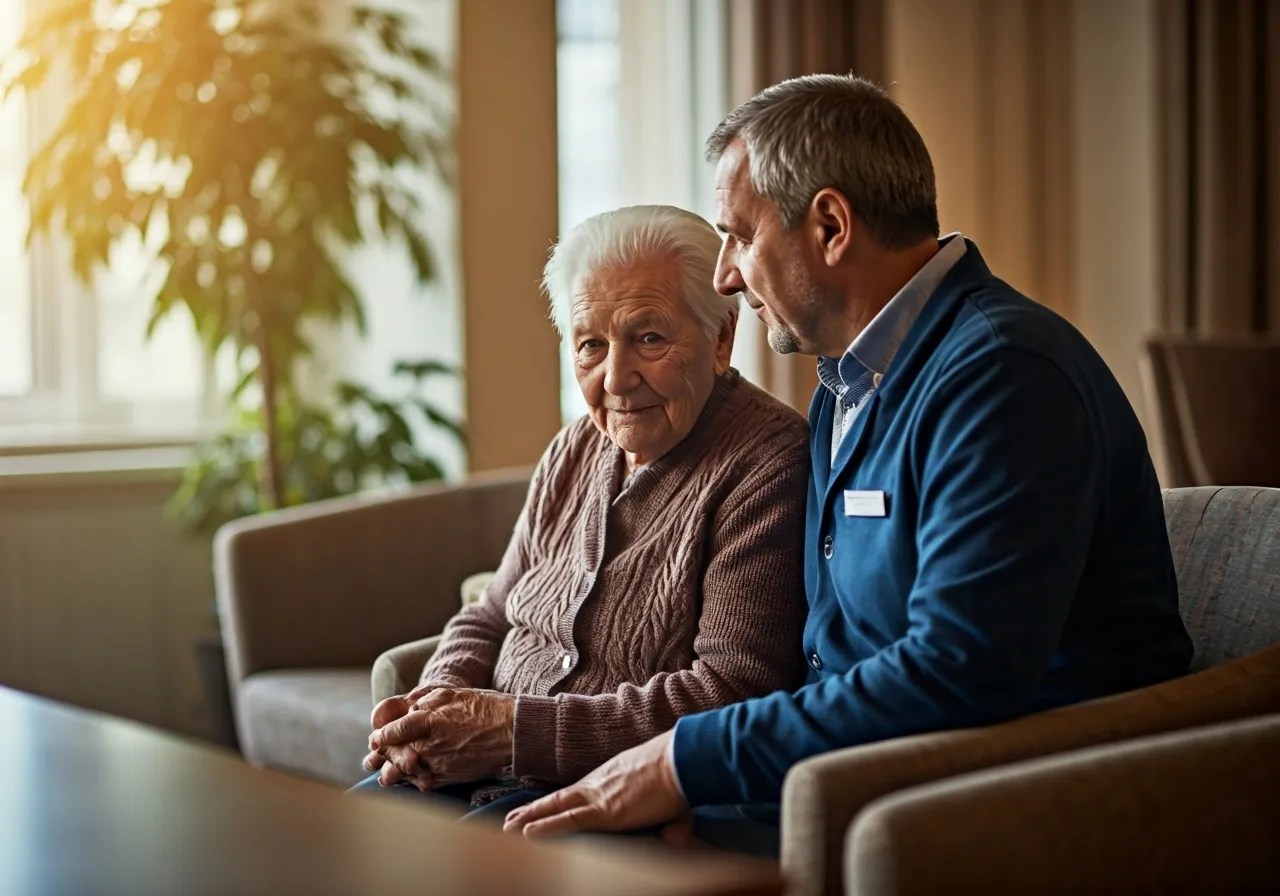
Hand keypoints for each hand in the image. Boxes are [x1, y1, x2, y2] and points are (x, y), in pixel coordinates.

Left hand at [368, 688, 515, 785]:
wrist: (513, 731)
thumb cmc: (484, 707)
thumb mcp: (452, 693)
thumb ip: (422, 699)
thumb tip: (401, 707)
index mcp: (427, 721)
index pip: (390, 732)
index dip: (380, 735)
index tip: (375, 739)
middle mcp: (429, 746)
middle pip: (392, 755)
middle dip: (381, 757)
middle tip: (372, 758)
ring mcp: (438, 764)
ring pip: (404, 774)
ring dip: (391, 774)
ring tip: (385, 774)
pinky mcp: (448, 777)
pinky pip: (422, 783)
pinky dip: (413, 782)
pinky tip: (410, 780)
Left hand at [502, 730, 686, 837]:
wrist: (682, 760)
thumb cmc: (681, 775)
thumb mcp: (673, 802)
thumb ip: (672, 825)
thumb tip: (675, 839)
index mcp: (611, 778)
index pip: (579, 791)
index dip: (558, 802)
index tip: (541, 808)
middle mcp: (599, 784)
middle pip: (560, 799)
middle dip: (535, 810)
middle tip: (511, 818)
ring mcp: (599, 797)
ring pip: (556, 809)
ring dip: (530, 818)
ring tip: (507, 828)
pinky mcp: (605, 811)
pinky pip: (568, 821)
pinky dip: (546, 827)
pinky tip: (527, 833)